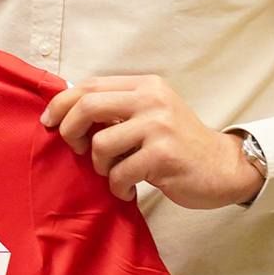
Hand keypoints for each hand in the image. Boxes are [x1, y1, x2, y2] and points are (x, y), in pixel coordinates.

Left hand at [42, 75, 263, 208]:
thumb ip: (118, 109)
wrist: (224, 167)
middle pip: (88, 106)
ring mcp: (159, 127)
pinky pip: (119, 172)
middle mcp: (152, 100)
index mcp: (145, 86)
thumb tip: (66, 112)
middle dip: (70, 131)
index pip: (90, 85)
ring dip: (100, 167)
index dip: (62, 103)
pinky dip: (117, 186)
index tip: (48, 122)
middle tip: (76, 150)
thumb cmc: (180, 144)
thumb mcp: (152, 114)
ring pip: (101, 144)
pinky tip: (129, 189)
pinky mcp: (163, 156)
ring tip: (115, 174)